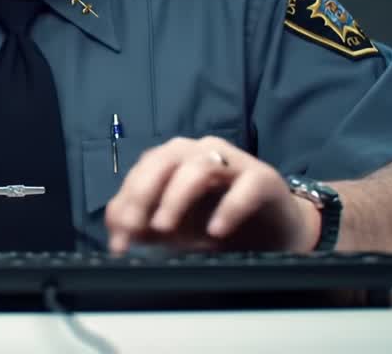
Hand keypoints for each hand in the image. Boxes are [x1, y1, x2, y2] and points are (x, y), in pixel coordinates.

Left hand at [104, 136, 319, 254]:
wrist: (275, 232)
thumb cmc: (218, 222)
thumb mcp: (176, 229)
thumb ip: (142, 225)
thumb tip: (116, 228)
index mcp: (174, 161)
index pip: (141, 172)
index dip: (125, 204)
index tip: (119, 239)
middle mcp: (200, 153)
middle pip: (164, 161)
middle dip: (143, 195)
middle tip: (135, 229)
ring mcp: (233, 161)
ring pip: (198, 168)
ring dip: (176, 197)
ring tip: (165, 227)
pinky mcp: (263, 178)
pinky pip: (244, 187)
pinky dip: (228, 208)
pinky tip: (216, 231)